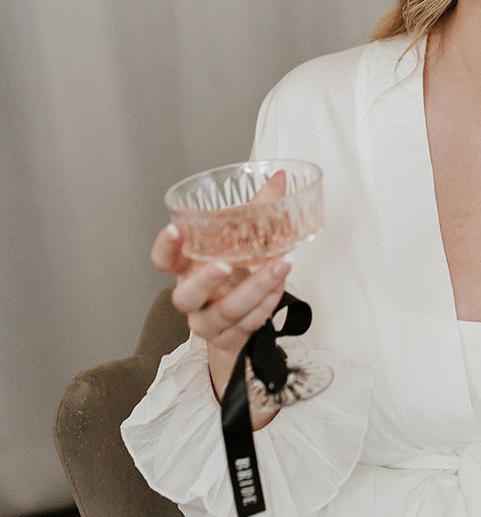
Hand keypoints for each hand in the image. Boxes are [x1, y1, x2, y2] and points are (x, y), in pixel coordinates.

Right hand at [151, 171, 290, 400]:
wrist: (242, 321)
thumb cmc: (236, 272)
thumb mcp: (243, 240)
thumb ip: (259, 210)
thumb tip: (280, 178)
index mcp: (186, 270)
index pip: (162, 261)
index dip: (165, 247)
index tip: (175, 229)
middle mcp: (192, 298)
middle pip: (186, 295)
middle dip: (206, 280)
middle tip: (227, 264)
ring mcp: (208, 322)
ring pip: (226, 312)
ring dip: (255, 289)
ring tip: (280, 267)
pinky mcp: (231, 338)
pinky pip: (249, 323)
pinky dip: (268, 302)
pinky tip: (280, 285)